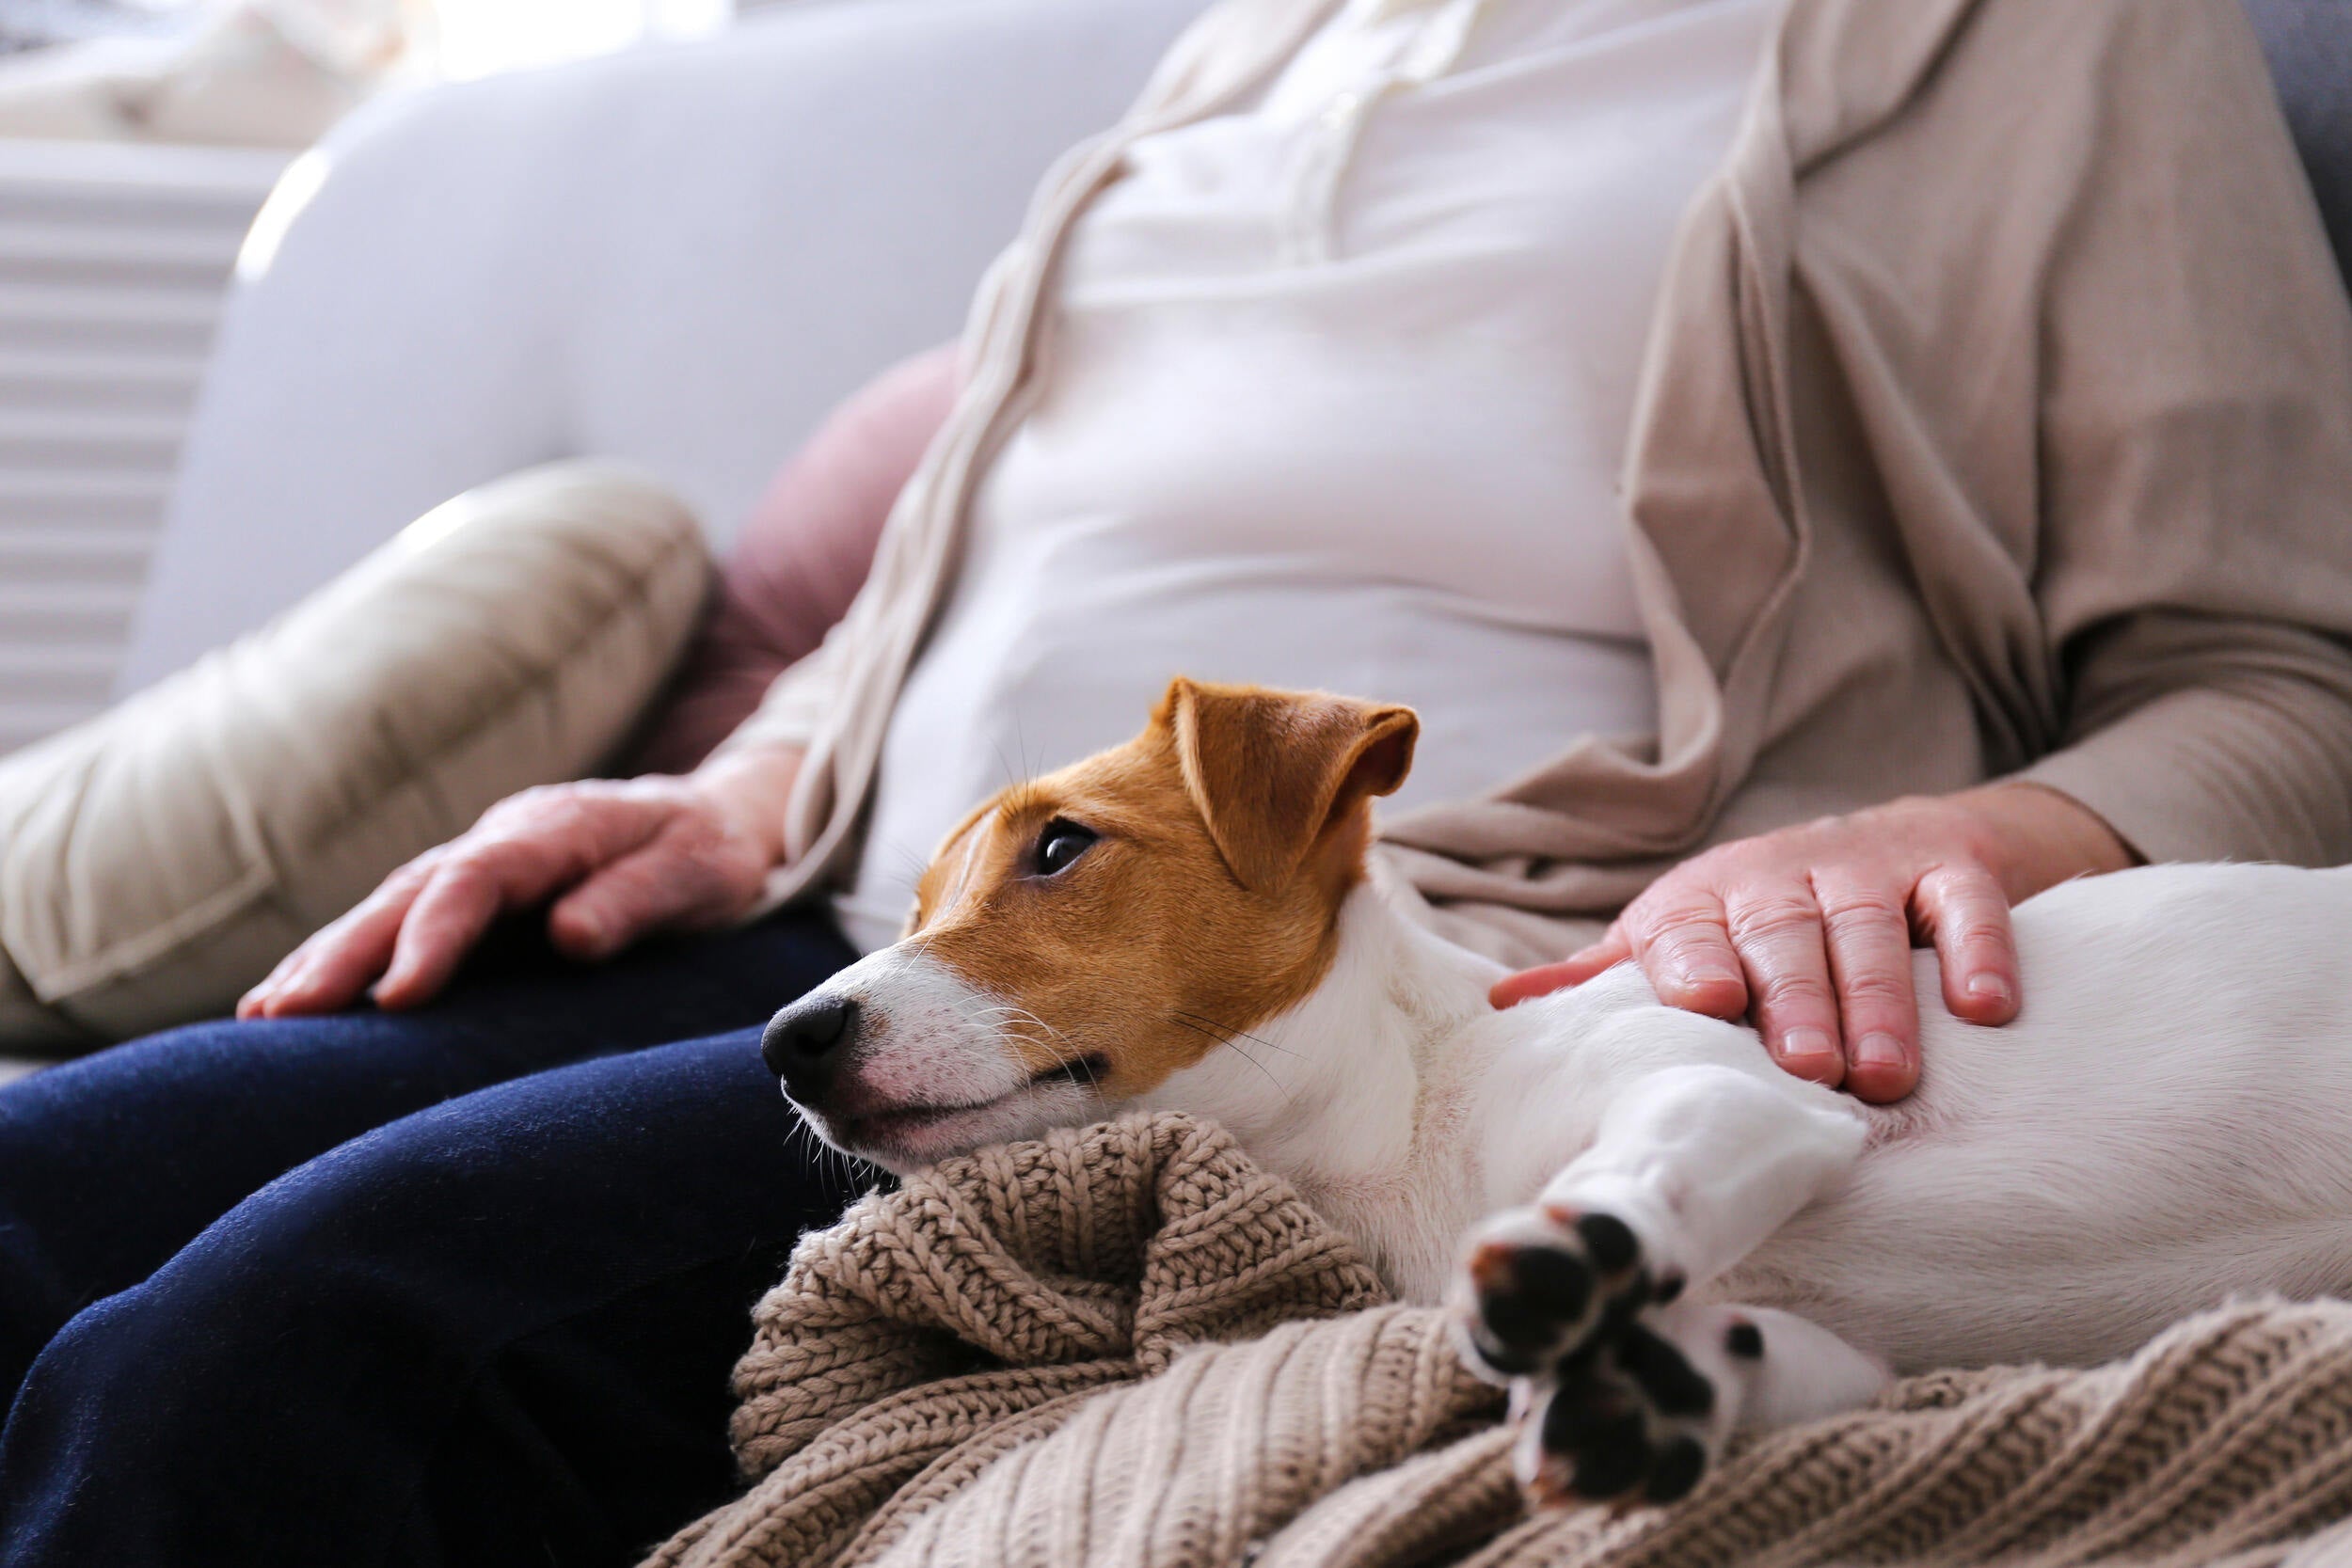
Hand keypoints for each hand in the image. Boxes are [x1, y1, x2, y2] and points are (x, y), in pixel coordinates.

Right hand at [239, 745, 801, 1017]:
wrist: (717, 818)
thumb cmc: (709, 850)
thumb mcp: (699, 872)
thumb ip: (636, 899)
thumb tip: (570, 936)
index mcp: (554, 829)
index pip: (476, 880)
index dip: (431, 936)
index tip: (394, 996)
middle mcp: (502, 837)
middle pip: (409, 892)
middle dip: (343, 953)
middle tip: (284, 1016)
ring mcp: (480, 858)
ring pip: (389, 905)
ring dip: (325, 957)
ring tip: (264, 1018)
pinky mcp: (472, 889)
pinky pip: (399, 919)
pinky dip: (345, 955)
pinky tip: (294, 998)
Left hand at [1488, 784, 2134, 1101]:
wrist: (1896, 841)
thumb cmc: (1761, 921)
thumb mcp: (1681, 937)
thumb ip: (1608, 977)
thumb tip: (1499, 1004)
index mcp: (1701, 900)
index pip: (1687, 929)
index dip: (1692, 962)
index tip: (1703, 1005)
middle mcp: (1780, 876)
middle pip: (1782, 937)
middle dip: (1795, 1000)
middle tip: (1809, 1068)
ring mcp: (1867, 867)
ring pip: (1867, 931)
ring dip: (1879, 1001)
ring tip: (1887, 1073)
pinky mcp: (1951, 867)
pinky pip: (1965, 908)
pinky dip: (1978, 953)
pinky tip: (1987, 1008)